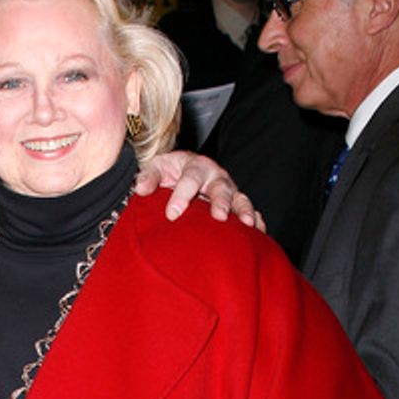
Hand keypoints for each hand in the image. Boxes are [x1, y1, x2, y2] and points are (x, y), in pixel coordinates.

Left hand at [136, 150, 264, 228]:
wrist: (182, 172)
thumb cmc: (169, 172)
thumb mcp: (156, 168)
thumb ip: (148, 177)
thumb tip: (140, 188)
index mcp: (194, 166)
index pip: (190, 178)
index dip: (182, 195)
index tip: (172, 214)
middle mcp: (215, 177)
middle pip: (221, 187)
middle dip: (221, 201)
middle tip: (219, 217)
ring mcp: (229, 191)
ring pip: (239, 199)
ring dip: (244, 211)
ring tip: (247, 224)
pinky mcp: (236, 205)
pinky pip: (251, 212)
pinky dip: (256, 221)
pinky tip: (259, 232)